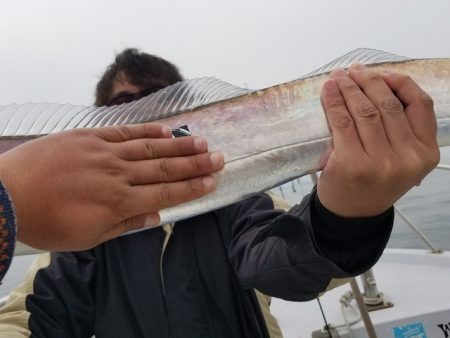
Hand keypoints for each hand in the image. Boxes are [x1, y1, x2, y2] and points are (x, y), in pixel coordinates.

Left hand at [0, 123, 223, 249]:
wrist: (7, 195)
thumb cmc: (47, 222)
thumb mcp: (87, 237)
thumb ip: (124, 225)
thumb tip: (155, 216)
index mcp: (118, 202)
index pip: (165, 192)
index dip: (191, 187)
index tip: (212, 181)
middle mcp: (118, 174)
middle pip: (165, 168)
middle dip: (194, 164)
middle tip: (219, 157)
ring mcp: (104, 152)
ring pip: (150, 148)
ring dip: (178, 145)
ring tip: (201, 142)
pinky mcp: (90, 136)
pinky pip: (125, 131)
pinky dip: (148, 130)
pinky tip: (167, 129)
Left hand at [318, 64, 438, 216]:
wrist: (351, 214)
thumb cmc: (373, 181)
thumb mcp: (401, 159)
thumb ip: (402, 129)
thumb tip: (380, 85)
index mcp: (425, 153)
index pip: (419, 104)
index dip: (399, 82)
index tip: (382, 74)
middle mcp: (408, 158)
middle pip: (388, 104)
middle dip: (368, 81)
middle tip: (353, 71)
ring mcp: (381, 162)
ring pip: (365, 110)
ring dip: (349, 88)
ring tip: (338, 77)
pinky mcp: (353, 163)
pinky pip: (343, 122)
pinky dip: (334, 102)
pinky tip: (328, 90)